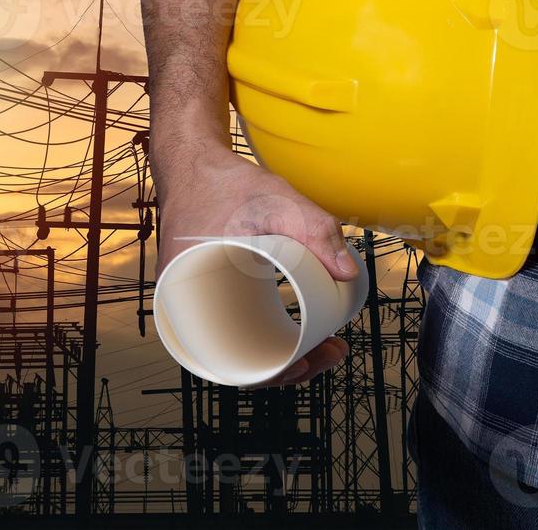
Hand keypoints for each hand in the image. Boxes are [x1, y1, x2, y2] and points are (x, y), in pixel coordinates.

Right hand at [154, 139, 359, 386]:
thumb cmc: (225, 183)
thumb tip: (349, 274)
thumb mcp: (276, 202)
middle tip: (331, 351)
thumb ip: (315, 231)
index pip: (233, 362)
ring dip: (280, 349)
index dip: (274, 374)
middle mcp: (188, 309)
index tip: (310, 364)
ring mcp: (198, 301)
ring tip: (322, 342)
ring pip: (241, 345)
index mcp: (193, 299)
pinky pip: (235, 324)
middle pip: (242, 360)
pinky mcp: (210, 292)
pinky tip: (295, 328)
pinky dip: (264, 331)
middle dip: (290, 365)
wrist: (192, 163)